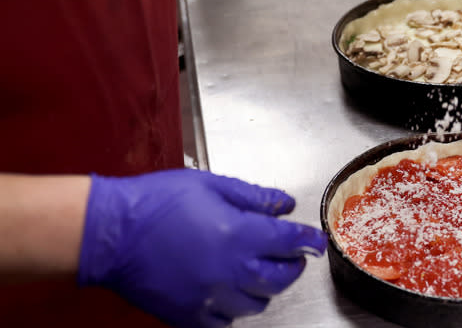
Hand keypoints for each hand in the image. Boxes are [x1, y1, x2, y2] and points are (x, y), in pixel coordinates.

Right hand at [78, 169, 326, 327]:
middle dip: (292, 266)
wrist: (109, 233)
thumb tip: (283, 204)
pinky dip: (233, 310)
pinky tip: (228, 293)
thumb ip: (254, 197)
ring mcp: (210, 297)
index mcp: (239, 234)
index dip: (308, 240)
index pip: (290, 242)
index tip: (315, 240)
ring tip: (257, 272)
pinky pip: (225, 322)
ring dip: (264, 288)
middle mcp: (231, 271)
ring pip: (257, 304)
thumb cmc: (155, 203)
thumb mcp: (211, 184)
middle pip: (281, 278)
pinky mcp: (189, 315)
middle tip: (290, 255)